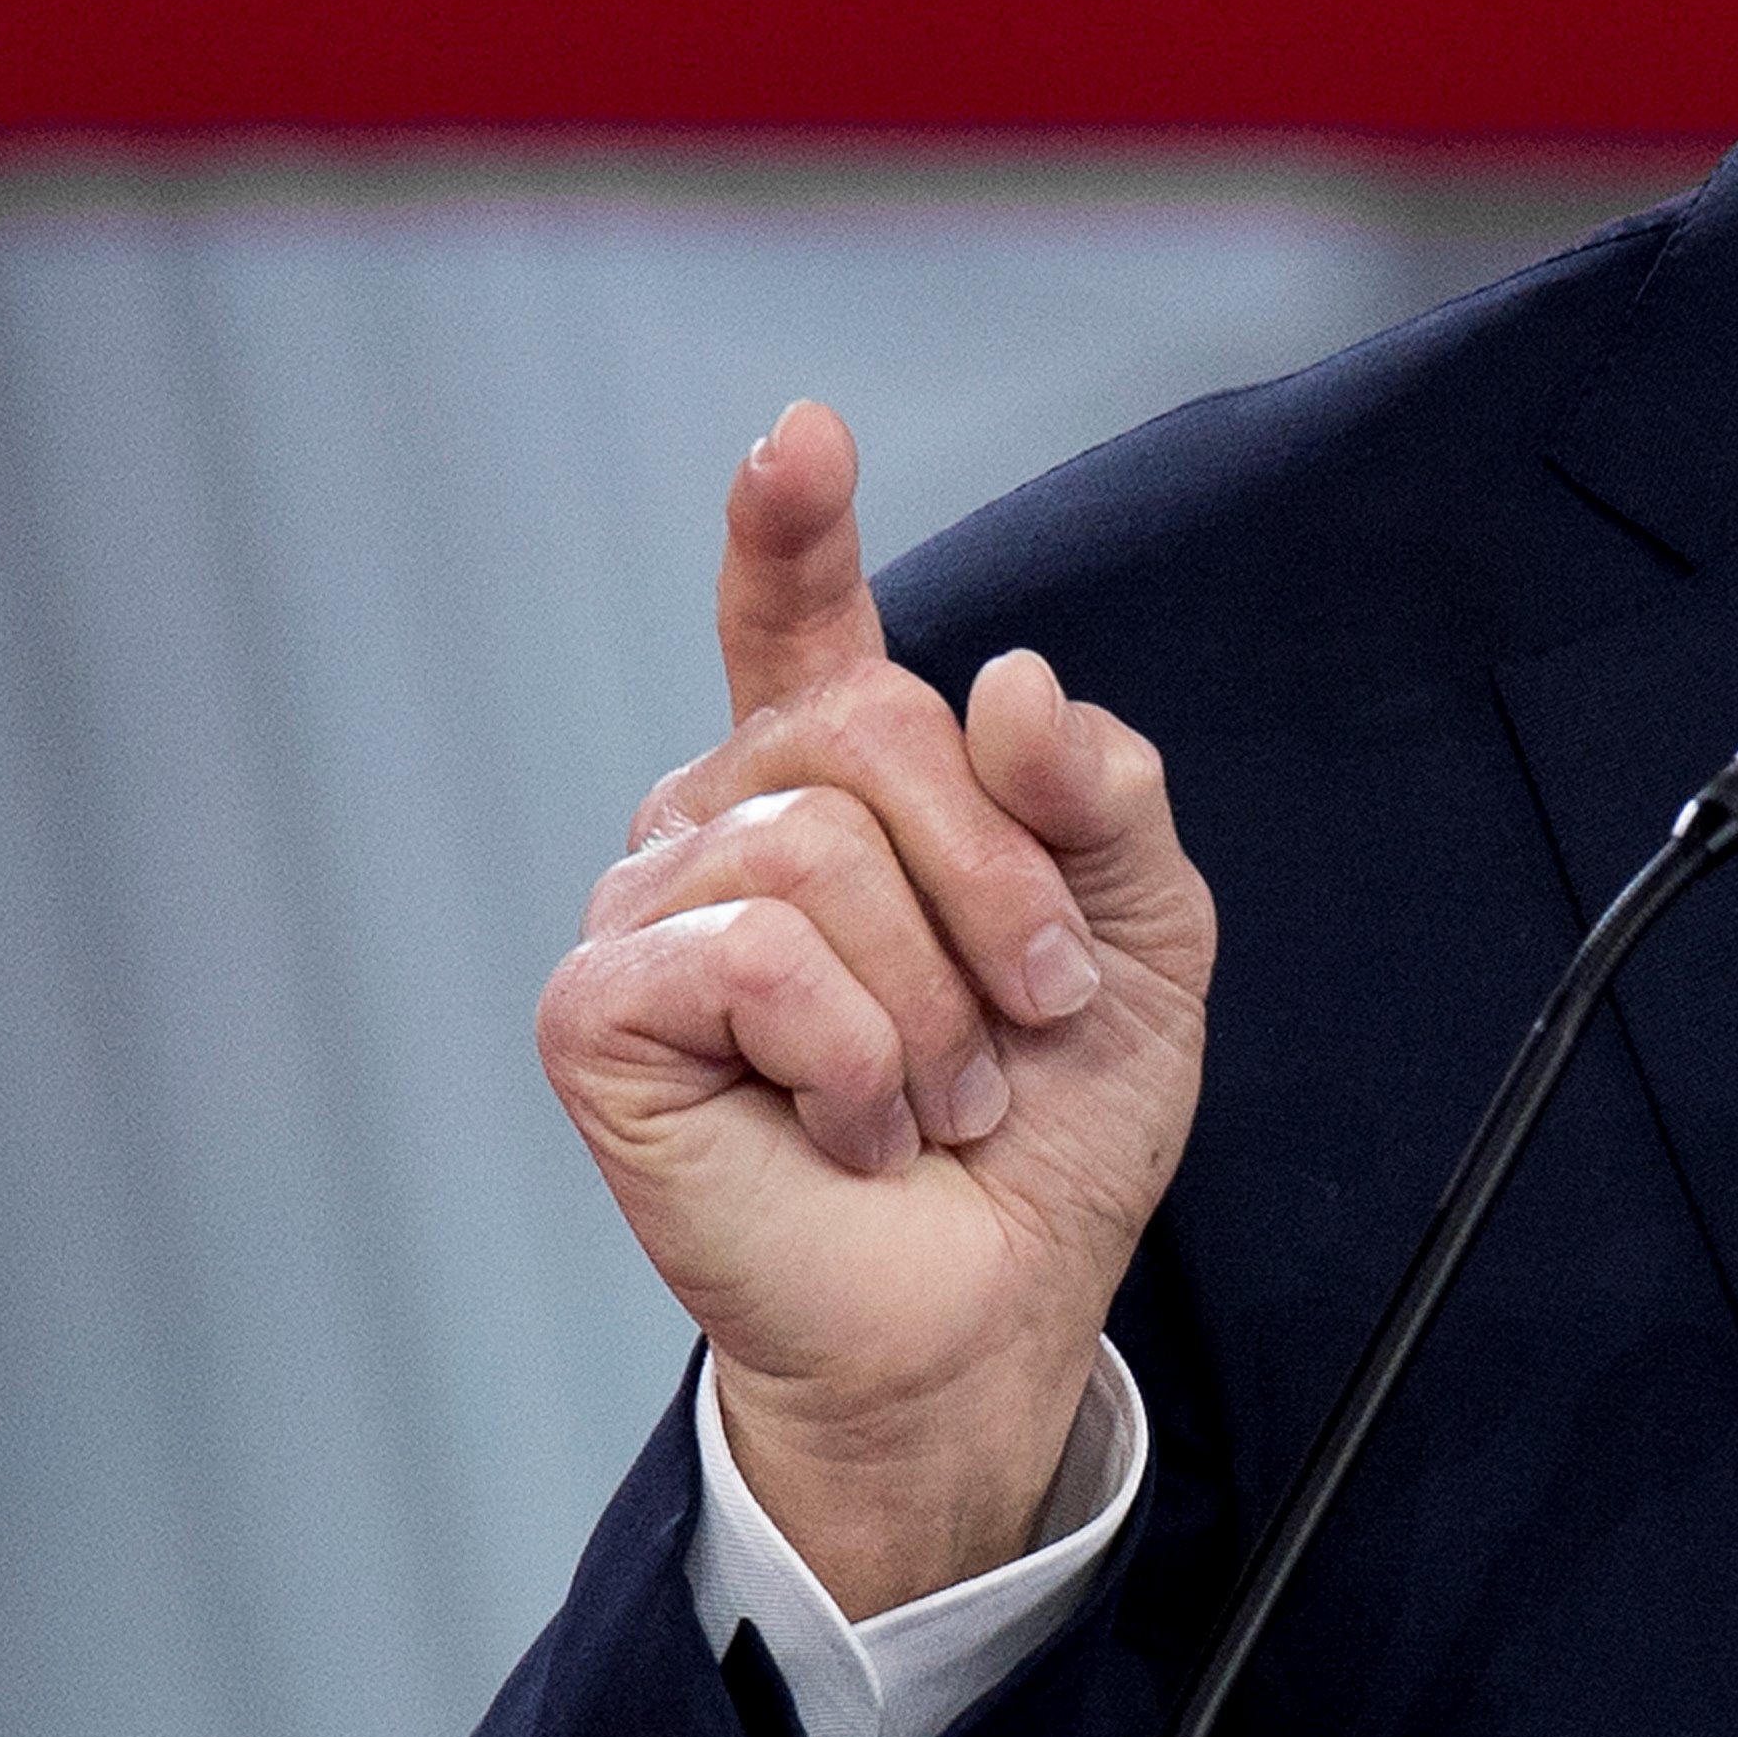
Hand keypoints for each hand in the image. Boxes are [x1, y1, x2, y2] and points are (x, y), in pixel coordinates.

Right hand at [538, 402, 1216, 1617]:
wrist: (997, 1301)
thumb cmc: (1050, 1120)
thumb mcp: (1141, 931)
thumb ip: (1100, 792)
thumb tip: (1006, 683)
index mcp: (843, 780)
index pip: (797, 622)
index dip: (791, 527)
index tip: (802, 435)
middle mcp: (725, 820)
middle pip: (872, 733)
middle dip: (999, 884)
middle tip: (1036, 1018)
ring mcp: (645, 910)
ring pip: (818, 850)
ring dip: (934, 1000)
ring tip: (939, 1097)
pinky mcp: (596, 1012)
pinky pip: (753, 954)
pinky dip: (848, 1052)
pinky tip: (851, 1127)